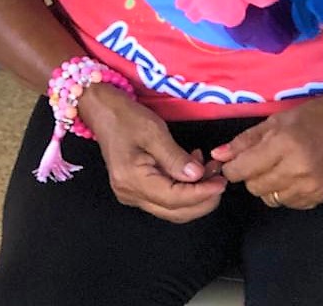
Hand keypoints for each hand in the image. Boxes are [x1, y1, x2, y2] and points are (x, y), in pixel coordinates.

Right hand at [80, 84, 227, 222]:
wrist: (102, 110)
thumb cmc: (125, 116)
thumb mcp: (153, 130)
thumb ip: (175, 156)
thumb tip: (197, 176)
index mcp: (132, 180)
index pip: (174, 199)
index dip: (201, 194)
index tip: (221, 182)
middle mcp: (131, 194)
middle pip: (174, 211)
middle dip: (202, 200)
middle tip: (220, 180)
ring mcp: (132, 194)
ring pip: (171, 208)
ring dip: (195, 195)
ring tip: (210, 171)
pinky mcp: (136, 189)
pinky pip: (164, 197)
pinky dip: (183, 188)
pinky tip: (192, 168)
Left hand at [210, 94, 322, 209]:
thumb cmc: (315, 116)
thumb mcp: (277, 120)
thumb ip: (246, 140)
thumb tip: (218, 155)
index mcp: (283, 143)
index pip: (243, 169)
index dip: (232, 168)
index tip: (233, 162)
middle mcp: (296, 168)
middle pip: (254, 186)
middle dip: (251, 175)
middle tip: (262, 158)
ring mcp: (310, 186)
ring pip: (270, 198)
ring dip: (268, 184)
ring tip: (280, 165)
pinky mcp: (319, 197)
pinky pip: (288, 203)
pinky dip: (285, 191)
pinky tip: (295, 174)